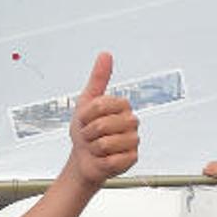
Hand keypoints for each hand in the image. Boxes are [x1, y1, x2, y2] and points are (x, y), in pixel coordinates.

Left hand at [67, 53, 138, 185]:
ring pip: (106, 143)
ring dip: (93, 148)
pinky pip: (112, 160)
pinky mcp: (132, 160)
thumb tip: (106, 54)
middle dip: (88, 133)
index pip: (100, 105)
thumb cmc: (85, 130)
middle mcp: (132, 122)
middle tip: (90, 136)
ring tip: (96, 147)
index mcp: (122, 106)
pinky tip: (103, 159)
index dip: (85, 115)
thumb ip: (98, 78)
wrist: (83, 158)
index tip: (85, 120)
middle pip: (102, 125)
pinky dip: (101, 161)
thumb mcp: (87, 101)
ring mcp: (133, 142)